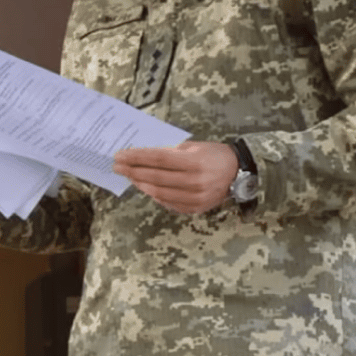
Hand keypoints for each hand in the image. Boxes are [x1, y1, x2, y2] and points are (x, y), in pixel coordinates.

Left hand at [111, 141, 237, 213]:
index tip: (120, 155)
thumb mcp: (194, 146)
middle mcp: (196, 182)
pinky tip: (145, 187)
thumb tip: (141, 154)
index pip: (158, 159)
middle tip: (117, 166)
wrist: (238, 173)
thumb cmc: (214, 155)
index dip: (137, 157)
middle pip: (155, 177)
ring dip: (140, 183)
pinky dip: (154, 195)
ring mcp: (196, 198)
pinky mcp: (195, 209)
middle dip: (132, 170)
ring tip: (128, 175)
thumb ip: (170, 151)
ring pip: (159, 192)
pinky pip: (168, 203)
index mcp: (195, 162)